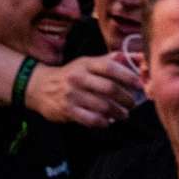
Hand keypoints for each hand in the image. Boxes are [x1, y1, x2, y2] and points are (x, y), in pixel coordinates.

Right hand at [26, 57, 140, 128]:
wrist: (39, 86)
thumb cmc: (70, 74)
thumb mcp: (85, 63)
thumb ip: (108, 60)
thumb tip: (134, 56)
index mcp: (85, 64)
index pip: (110, 67)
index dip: (127, 76)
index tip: (138, 85)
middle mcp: (78, 77)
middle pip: (110, 88)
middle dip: (126, 99)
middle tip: (131, 104)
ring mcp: (72, 94)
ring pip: (103, 106)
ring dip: (118, 113)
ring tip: (124, 115)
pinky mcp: (67, 110)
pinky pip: (91, 119)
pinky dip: (103, 122)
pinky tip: (107, 121)